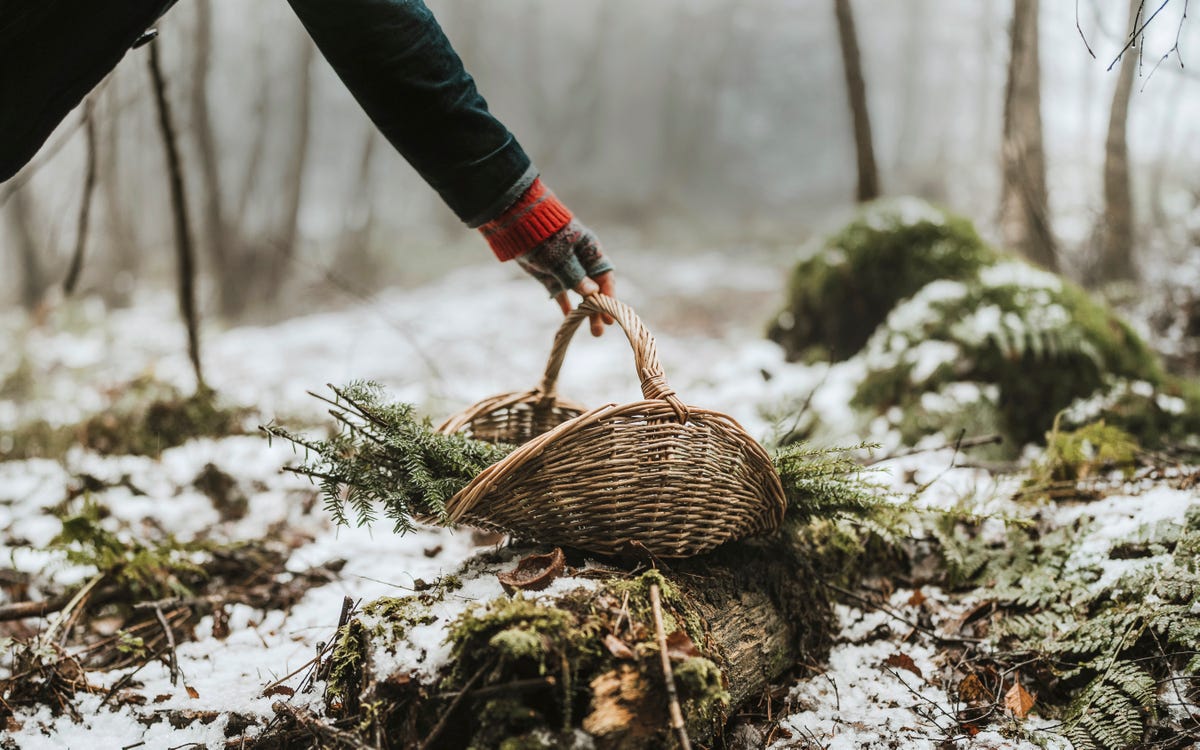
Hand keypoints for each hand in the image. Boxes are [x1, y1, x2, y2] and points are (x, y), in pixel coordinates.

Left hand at [516, 220, 614, 335]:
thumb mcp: (558, 257)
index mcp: (589, 249)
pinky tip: (570, 320)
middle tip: (600, 331)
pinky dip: (566, 305)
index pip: (605, 275)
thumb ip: (575, 276)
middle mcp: (580, 260)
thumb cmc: (542, 235)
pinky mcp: (549, 276)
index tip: (610, 314)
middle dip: (598, 310)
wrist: (513, 223)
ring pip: (580, 294)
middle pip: (594, 288)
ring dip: (586, 312)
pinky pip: (561, 293)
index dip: (609, 295)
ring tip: (594, 333)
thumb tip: (593, 293)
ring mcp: (565, 269)